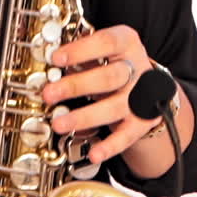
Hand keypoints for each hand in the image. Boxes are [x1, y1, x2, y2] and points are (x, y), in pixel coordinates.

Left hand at [41, 25, 162, 163]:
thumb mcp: (102, 51)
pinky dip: (110, 146)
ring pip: (113, 108)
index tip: (56, 58)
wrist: (148, 86)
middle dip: (76, 86)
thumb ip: (80, 53)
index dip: (80, 50)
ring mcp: (140, 97)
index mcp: (127, 43)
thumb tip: (48, 62)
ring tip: (59, 124)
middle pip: (109, 77)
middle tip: (49, 94)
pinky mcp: (142, 122)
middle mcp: (137, 69)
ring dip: (84, 117)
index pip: (106, 43)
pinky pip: (126, 136)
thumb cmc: (115, 64)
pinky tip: (94, 153)